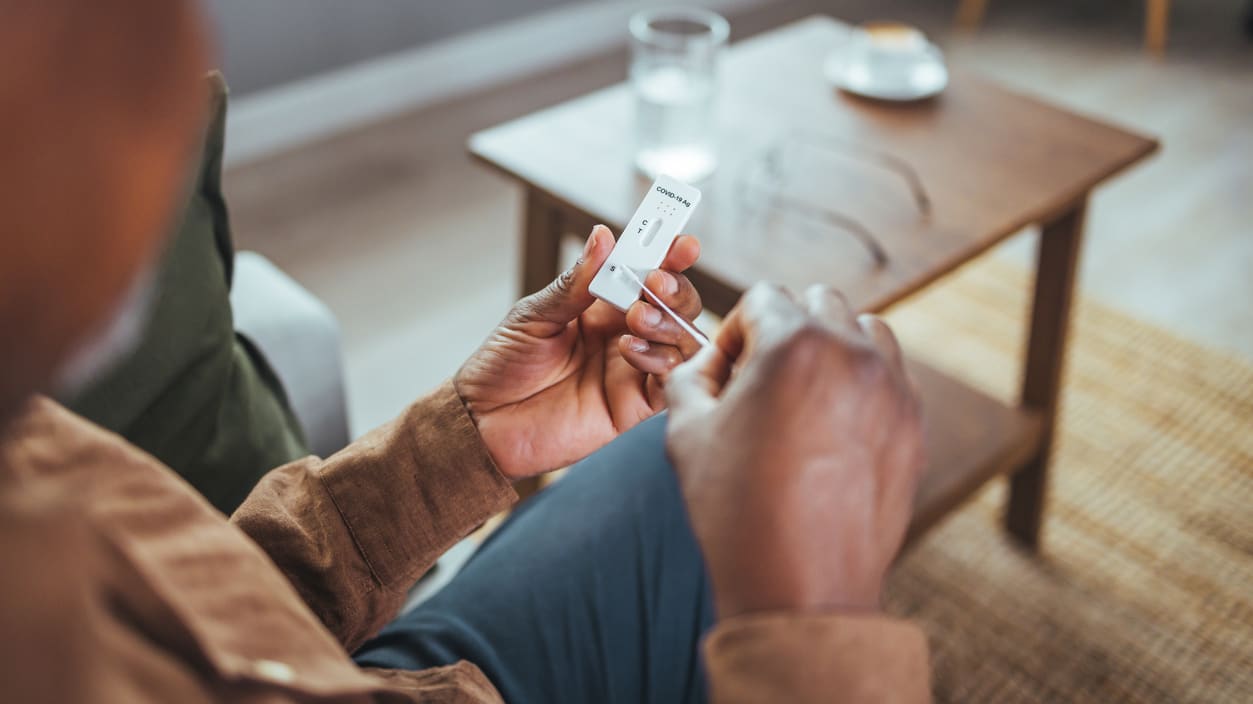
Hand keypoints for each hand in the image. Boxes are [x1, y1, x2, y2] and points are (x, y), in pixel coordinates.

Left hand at [455, 225, 703, 478]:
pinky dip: (660, 360)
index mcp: (601, 305)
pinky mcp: (633, 405)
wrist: (483, 422)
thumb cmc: (502, 366)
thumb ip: (574, 283)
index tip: (680, 243)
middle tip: (656, 284)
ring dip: (669, 322)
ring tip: (638, 317)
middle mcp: (623, 334)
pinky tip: (630, 350)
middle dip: (675, 289)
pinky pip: (668, 380)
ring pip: (682, 340)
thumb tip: (603, 237)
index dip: (668, 256)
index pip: (646, 273)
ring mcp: (631, 369)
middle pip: (675, 305)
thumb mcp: (534, 315)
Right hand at [665, 283, 924, 617]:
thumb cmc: (736, 511)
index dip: (734, 334)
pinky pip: (890, 377)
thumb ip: (692, 375)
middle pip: (817, 302)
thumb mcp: (686, 432)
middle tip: (761, 384)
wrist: (801, 589)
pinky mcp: (913, 425)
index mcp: (794, 344)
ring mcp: (892, 388)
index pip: (763, 298)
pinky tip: (832, 431)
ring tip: (802, 400)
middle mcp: (853, 354)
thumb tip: (711, 361)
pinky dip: (862, 385)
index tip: (726, 376)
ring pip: (865, 330)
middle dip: (784, 332)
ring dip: (831, 348)